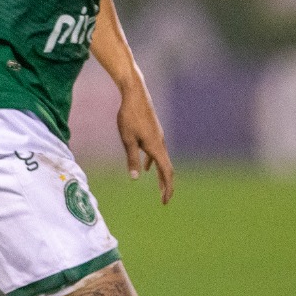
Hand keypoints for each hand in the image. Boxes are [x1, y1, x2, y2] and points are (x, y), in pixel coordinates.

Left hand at [117, 86, 174, 204]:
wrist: (135, 94)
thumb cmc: (129, 116)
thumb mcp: (127, 139)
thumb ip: (132, 159)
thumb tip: (135, 178)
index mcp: (156, 147)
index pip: (166, 172)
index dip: (167, 188)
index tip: (165, 201)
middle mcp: (161, 143)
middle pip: (167, 168)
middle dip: (166, 185)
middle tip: (164, 199)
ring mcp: (158, 136)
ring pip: (162, 160)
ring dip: (161, 174)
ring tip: (159, 187)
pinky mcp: (154, 131)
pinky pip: (157, 152)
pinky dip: (154, 163)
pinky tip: (146, 167)